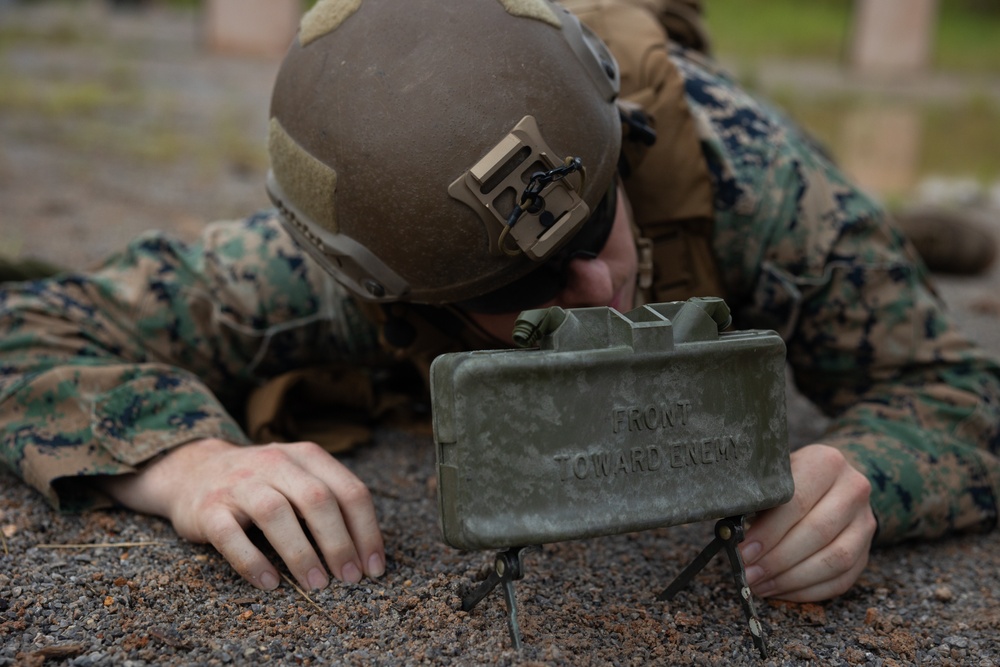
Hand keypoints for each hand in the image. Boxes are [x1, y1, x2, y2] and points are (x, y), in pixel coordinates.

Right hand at [99, 438, 384, 591]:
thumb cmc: (262, 484)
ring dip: (301, 553)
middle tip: (350, 579)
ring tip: (318, 585)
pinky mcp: (208, 508)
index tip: (374, 567)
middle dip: (339, 543)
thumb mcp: (299, 478)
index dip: (367, 531)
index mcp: (306, 456)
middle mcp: (275, 462)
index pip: (349, 490)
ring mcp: (240, 483)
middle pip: (317, 500)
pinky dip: (252, 561)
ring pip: (276, 514)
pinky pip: (230, 535)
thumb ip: (330, 502)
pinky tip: (270, 583)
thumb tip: (368, 554)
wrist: (194, 471)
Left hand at [738, 444, 876, 601]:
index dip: (769, 532)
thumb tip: (733, 535)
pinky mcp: (867, 551)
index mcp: (826, 462)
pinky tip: (781, 591)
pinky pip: (841, 580)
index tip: (745, 551)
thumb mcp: (774, 478)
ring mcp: (864, 522)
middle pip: (818, 532)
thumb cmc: (790, 481)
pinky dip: (808, 591)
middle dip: (778, 560)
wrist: (829, 482)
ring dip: (793, 579)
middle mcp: (853, 489)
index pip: (797, 502)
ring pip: (835, 560)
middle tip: (749, 574)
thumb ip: (759, 500)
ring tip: (761, 585)